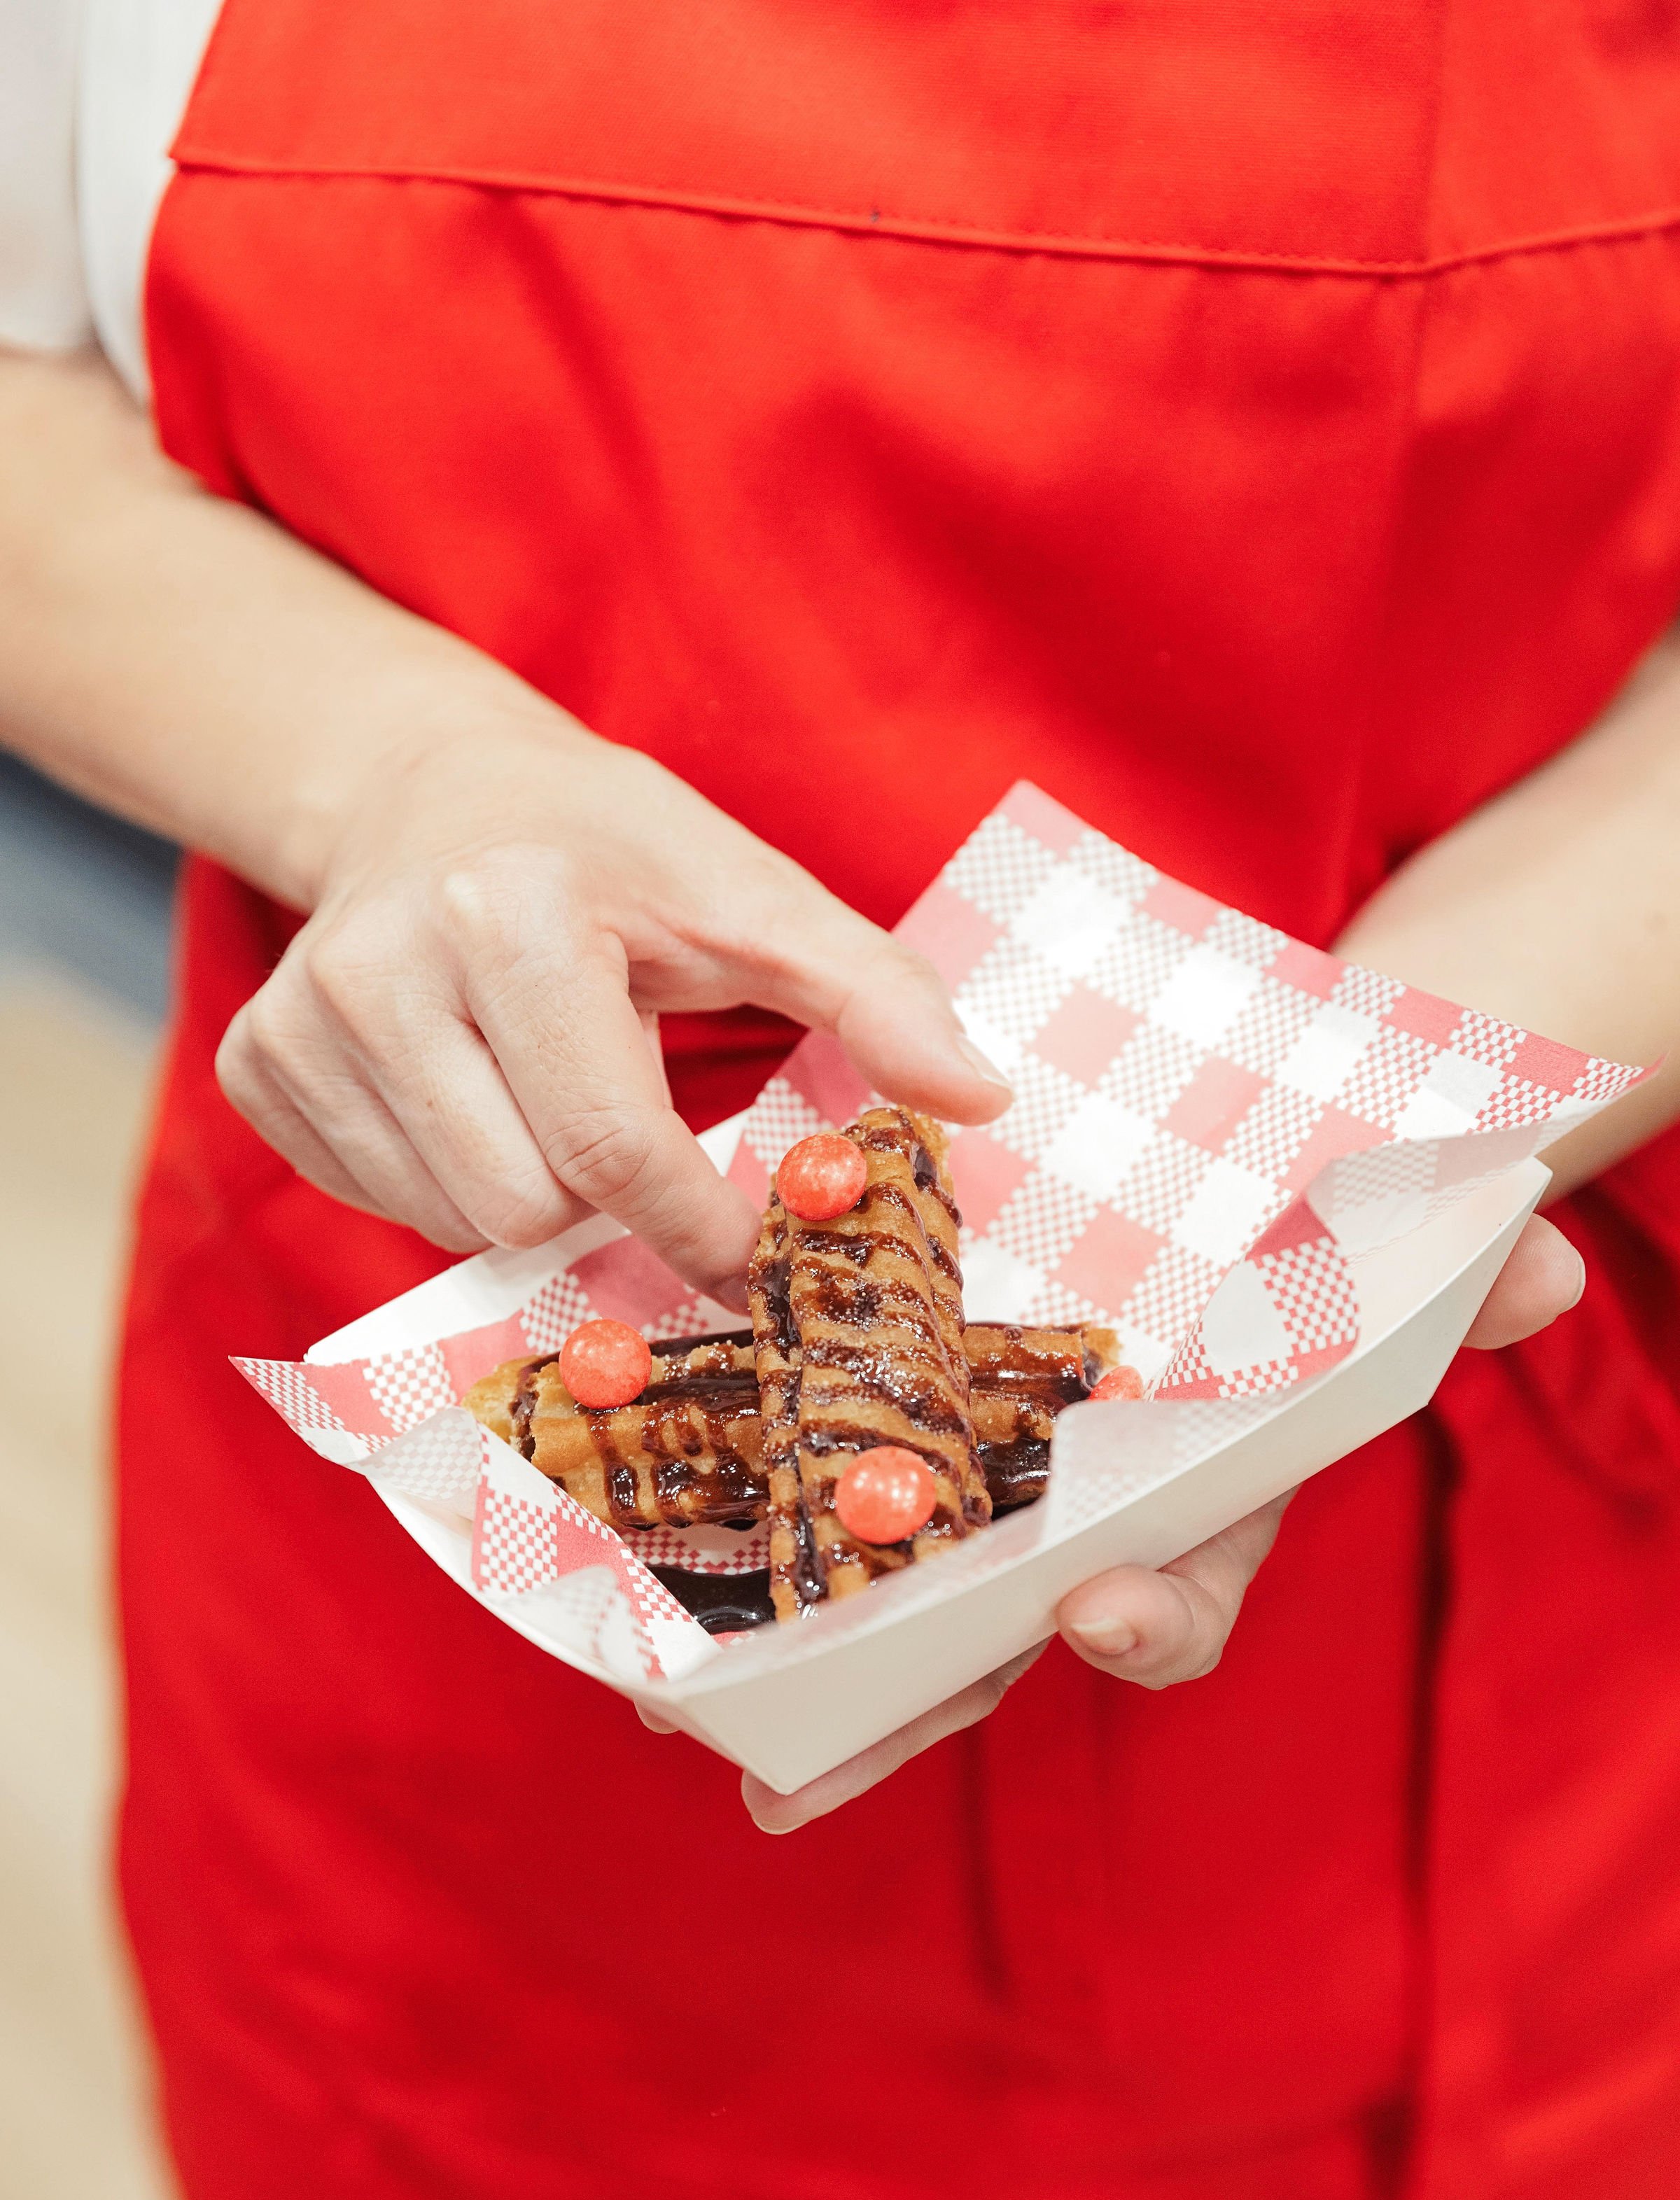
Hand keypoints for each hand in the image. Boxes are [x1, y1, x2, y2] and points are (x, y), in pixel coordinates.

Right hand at [215, 712, 1010, 1294]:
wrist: (430, 788)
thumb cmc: (609, 846)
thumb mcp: (749, 890)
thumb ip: (873, 993)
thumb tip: (981, 1101)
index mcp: (514, 913)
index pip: (613, 1149)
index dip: (703, 1230)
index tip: (760, 1260)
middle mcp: (380, 966)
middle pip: (524, 1208)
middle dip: (608, 1205)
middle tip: (641, 1136)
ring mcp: (299, 1024)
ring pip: (450, 1224)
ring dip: (531, 1197)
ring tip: (550, 1093)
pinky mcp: (256, 1067)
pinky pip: (381, 1205)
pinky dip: (450, 1184)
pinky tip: (473, 1097)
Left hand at [728, 1208, 1586, 1830]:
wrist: (1214, 1204)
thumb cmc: (1289, 1255)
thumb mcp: (1370, 1254)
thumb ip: (1458, 1272)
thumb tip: (1545, 1262)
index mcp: (1192, 1514)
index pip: (1180, 1594)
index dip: (1149, 1619)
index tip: (1095, 1611)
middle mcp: (1075, 1539)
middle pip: (990, 1654)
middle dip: (901, 1716)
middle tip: (789, 1785)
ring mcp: (977, 1510)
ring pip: (887, 1619)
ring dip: (798, 1688)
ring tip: (692, 1736)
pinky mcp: (893, 1455)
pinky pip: (822, 1527)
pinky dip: (753, 1568)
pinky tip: (654, 1610)